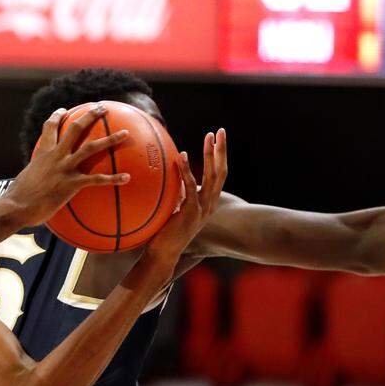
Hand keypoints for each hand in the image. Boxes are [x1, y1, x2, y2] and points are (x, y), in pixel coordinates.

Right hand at [5, 103, 130, 226]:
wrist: (15, 207)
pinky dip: (114, 178)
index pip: (50, 128)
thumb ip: (34, 176)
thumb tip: (33, 183)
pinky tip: (127, 178)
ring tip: (125, 133)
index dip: (57, 116)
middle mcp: (55, 156)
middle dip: (90, 116)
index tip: (63, 110)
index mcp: (43, 153)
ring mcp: (64, 168)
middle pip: (75, 129)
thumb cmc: (17, 199)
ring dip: (110, 139)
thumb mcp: (24, 180)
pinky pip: (97, 179)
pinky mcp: (71, 184)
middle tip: (102, 108)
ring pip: (91, 147)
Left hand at [143, 128, 228, 266]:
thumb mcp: (175, 208)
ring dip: (211, 155)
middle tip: (220, 131)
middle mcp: (209, 204)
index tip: (216, 139)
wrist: (163, 254)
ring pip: (212, 176)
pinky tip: (182, 157)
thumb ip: (178, 193)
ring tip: (209, 137)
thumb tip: (172, 176)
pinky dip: (186, 171)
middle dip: (221, 150)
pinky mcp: (190, 213)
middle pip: (221, 172)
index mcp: (207, 202)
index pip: (218, 175)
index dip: (219, 156)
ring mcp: (202, 209)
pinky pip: (190, 188)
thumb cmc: (165, 232)